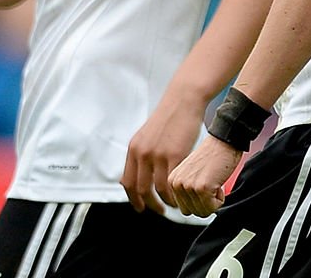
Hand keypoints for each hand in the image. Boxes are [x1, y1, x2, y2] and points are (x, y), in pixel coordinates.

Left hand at [121, 93, 205, 213]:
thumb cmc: (170, 115)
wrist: (183, 99)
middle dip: (149, 204)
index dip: (133, 199)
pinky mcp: (174, 155)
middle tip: (158, 210)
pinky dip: (175, 194)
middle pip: (141, 189)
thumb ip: (142, 153)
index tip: (140, 206)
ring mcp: (157, 155)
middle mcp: (142, 153)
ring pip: (157, 190)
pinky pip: (171, 183)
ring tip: (173, 204)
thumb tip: (140, 172)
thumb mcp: (148, 134)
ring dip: (165, 202)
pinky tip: (180, 195)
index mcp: (134, 148)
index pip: (127, 182)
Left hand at [169, 135, 242, 217]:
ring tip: (214, 180)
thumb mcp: (191, 173)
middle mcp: (177, 183)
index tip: (204, 184)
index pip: (185, 209)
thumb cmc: (212, 155)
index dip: (200, 200)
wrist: (224, 140)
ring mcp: (188, 186)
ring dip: (213, 200)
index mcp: (172, 180)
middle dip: (206, 202)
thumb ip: (186, 189)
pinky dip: (220, 199)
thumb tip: (190, 209)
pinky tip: (219, 182)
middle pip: (193, 212)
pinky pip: (212, 208)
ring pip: (203, 212)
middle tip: (211, 182)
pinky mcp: (202, 187)